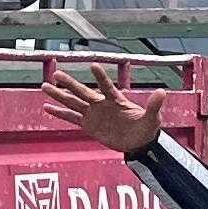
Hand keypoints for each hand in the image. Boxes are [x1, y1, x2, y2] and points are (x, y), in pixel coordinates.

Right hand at [38, 62, 164, 156]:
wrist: (139, 142)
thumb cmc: (146, 128)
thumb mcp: (152, 118)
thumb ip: (154, 105)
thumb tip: (162, 92)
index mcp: (116, 100)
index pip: (106, 87)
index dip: (100, 77)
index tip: (93, 66)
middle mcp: (101, 104)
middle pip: (83, 92)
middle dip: (70, 84)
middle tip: (56, 73)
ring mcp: (93, 114)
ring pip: (73, 103)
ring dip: (59, 95)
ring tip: (45, 86)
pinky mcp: (88, 125)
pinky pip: (71, 118)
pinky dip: (60, 113)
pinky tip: (47, 107)